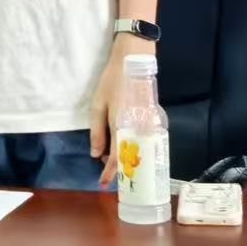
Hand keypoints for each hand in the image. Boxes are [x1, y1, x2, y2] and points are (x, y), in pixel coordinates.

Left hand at [91, 34, 155, 186]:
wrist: (134, 61)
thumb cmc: (112, 82)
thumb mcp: (97, 105)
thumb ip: (96, 131)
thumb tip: (95, 154)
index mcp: (122, 127)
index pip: (117, 158)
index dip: (110, 173)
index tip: (102, 184)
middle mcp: (137, 130)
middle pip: (129, 157)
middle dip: (116, 164)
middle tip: (103, 164)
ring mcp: (146, 125)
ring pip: (136, 149)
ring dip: (123, 155)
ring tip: (109, 153)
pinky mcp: (151, 120)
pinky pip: (141, 139)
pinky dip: (131, 145)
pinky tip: (122, 142)